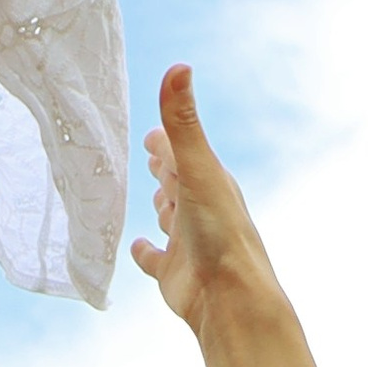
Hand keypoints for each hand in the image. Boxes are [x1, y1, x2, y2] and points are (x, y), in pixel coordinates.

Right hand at [130, 65, 277, 329]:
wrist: (230, 299)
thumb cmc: (219, 231)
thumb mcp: (197, 169)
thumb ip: (183, 122)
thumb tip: (179, 67)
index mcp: (209, 182)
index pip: (183, 152)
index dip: (166, 139)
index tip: (152, 132)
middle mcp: (201, 210)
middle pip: (179, 182)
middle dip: (165, 169)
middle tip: (150, 156)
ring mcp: (189, 242)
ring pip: (172, 218)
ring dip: (163, 206)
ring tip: (154, 197)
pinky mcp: (174, 274)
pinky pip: (156, 259)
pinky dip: (146, 252)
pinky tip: (137, 247)